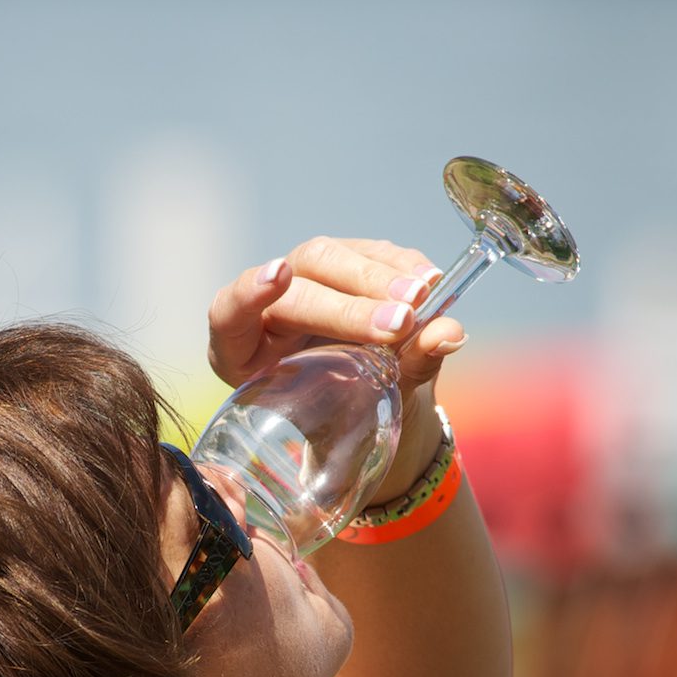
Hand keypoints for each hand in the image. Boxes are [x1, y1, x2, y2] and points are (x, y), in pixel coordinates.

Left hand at [207, 238, 465, 498]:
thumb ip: (403, 374)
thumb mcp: (364, 417)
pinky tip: (430, 281)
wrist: (363, 411)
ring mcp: (305, 279)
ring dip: (380, 277)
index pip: (229, 313)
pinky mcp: (344, 263)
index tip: (279, 276)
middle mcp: (268, 309)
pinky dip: (403, 266)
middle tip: (402, 319)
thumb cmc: (345, 424)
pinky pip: (370, 252)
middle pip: (299, 288)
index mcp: (244, 353)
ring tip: (422, 296)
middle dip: (351, 304)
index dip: (248, 294)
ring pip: (330, 258)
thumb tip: (447, 334)